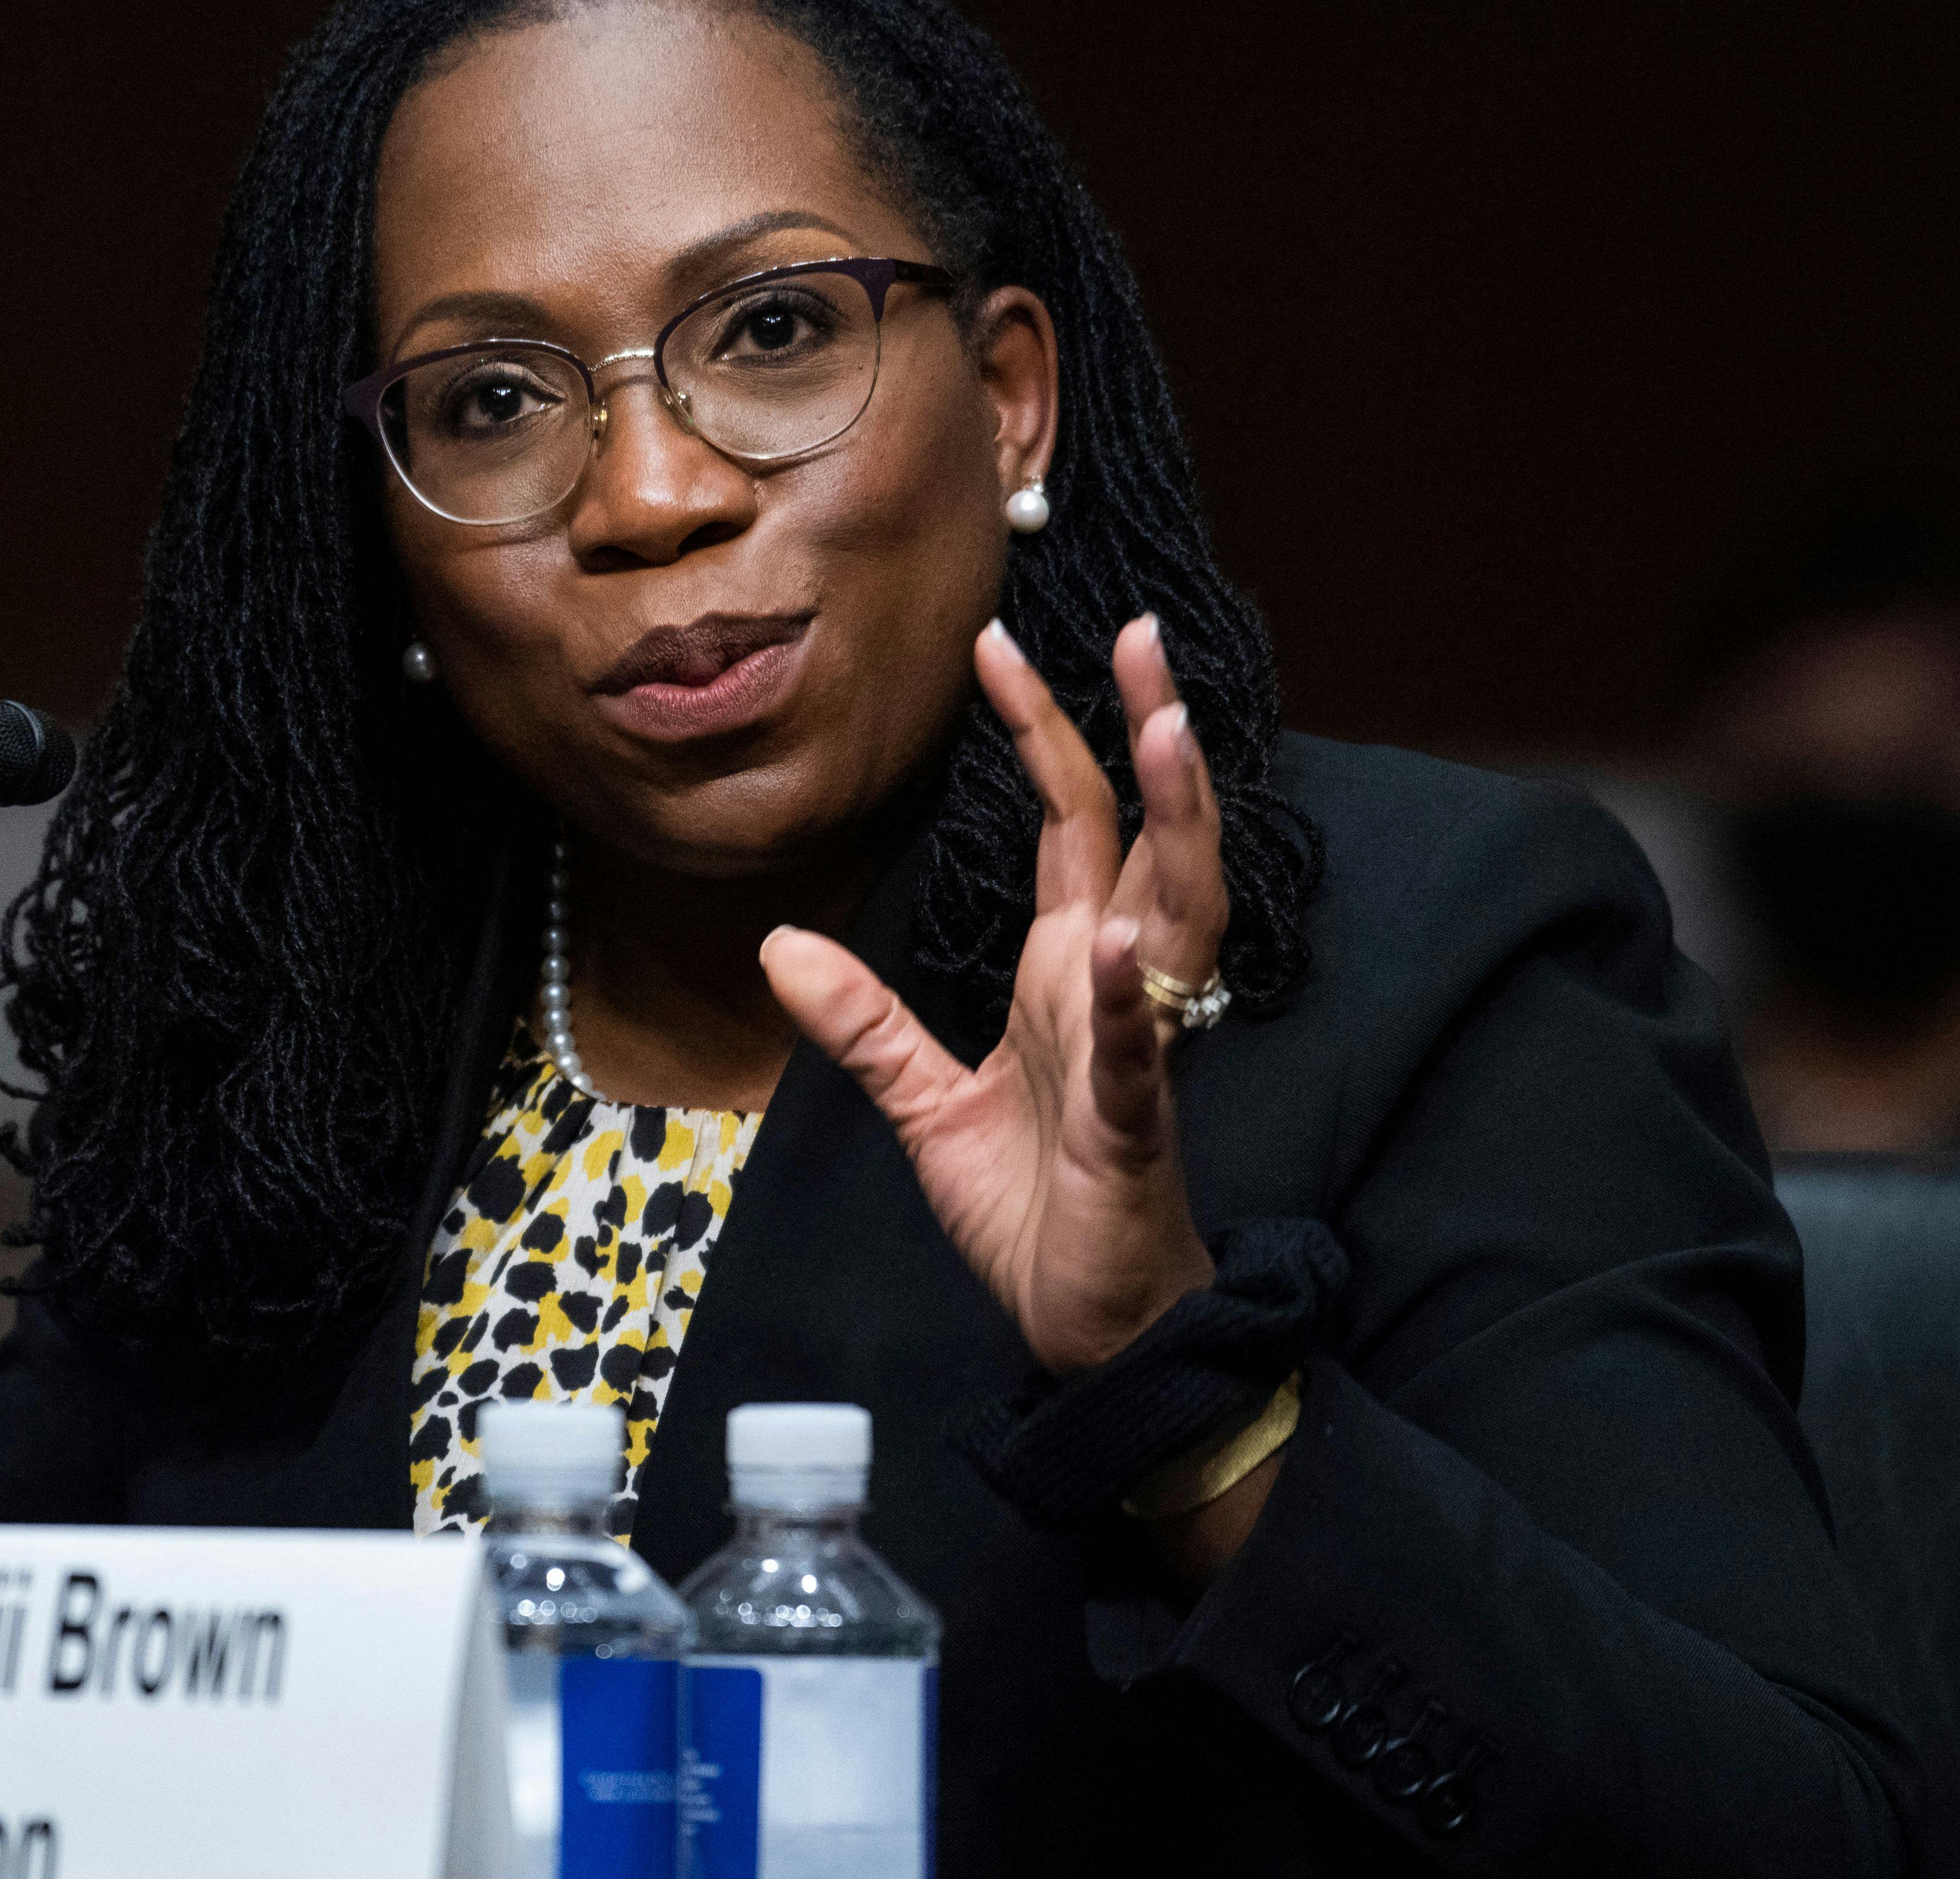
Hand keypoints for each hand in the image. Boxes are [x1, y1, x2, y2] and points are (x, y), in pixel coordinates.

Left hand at [762, 616, 1224, 1373]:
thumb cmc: (1032, 1207)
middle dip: (1151, 732)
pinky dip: (1131, 1000)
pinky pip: (1139, 1054)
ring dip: (1178, 825)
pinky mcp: (1131, 1130)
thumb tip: (780, 944)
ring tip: (1170, 733)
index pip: (1069, 826)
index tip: (1000, 645)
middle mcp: (1116, 989)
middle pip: (1145, 837)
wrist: (1086, 1323)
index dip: (1042, 734)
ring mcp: (1134, 1053)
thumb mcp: (925, 1103)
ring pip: (1178, 916)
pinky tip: (1125, 943)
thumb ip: (865, 1022)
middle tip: (1144, 636)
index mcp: (1069, 972)